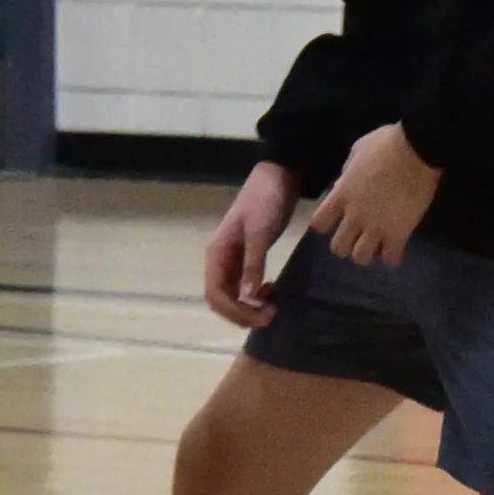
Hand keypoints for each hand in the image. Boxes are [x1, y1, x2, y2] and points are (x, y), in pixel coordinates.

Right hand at [200, 161, 301, 329]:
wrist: (278, 177)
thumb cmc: (265, 200)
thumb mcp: (260, 232)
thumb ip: (254, 263)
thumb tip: (249, 294)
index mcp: (216, 253)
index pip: (215, 294)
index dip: (234, 312)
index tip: (260, 318)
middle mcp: (220, 259)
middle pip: (222, 299)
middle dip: (242, 314)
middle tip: (270, 318)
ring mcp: (233, 259)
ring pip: (232, 294)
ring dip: (249, 307)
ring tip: (272, 308)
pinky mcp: (246, 257)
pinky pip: (244, 285)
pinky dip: (255, 295)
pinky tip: (271, 292)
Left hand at [319, 123, 442, 266]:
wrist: (418, 148)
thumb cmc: (387, 143)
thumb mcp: (357, 151)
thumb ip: (348, 171)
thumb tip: (346, 181)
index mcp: (341, 194)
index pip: (319, 223)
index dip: (324, 225)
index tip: (333, 222)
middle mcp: (354, 215)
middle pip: (338, 247)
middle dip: (346, 245)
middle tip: (357, 237)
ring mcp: (377, 227)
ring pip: (361, 258)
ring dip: (367, 253)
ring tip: (376, 245)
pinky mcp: (399, 233)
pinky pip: (391, 258)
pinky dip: (392, 257)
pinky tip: (396, 248)